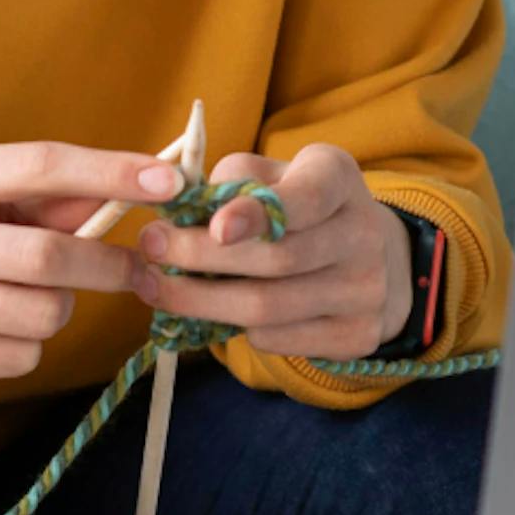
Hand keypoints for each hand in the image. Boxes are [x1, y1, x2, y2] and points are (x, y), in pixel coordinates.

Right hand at [0, 140, 183, 387]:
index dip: (110, 172)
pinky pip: (21, 357)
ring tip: (34, 296)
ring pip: (42, 314)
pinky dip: (31, 345)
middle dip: (107, 265)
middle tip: (140, 270)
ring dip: (62, 308)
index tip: (169, 182)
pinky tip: (1, 328)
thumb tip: (146, 185)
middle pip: (47, 256)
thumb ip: (57, 193)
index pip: (38, 165)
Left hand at [129, 143, 411, 362]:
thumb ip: (229, 185)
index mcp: (339, 178)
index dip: (259, 215)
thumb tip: (179, 212)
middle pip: (277, 259)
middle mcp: (364, 232)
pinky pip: (275, 339)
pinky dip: (231, 326)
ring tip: (154, 287)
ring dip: (200, 301)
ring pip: (268, 309)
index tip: (215, 227)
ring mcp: (367, 290)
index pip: (306, 197)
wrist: (359, 256)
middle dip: (201, 258)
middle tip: (148, 250)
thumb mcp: (268, 176)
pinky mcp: (356, 336)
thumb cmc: (292, 206)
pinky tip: (205, 310)